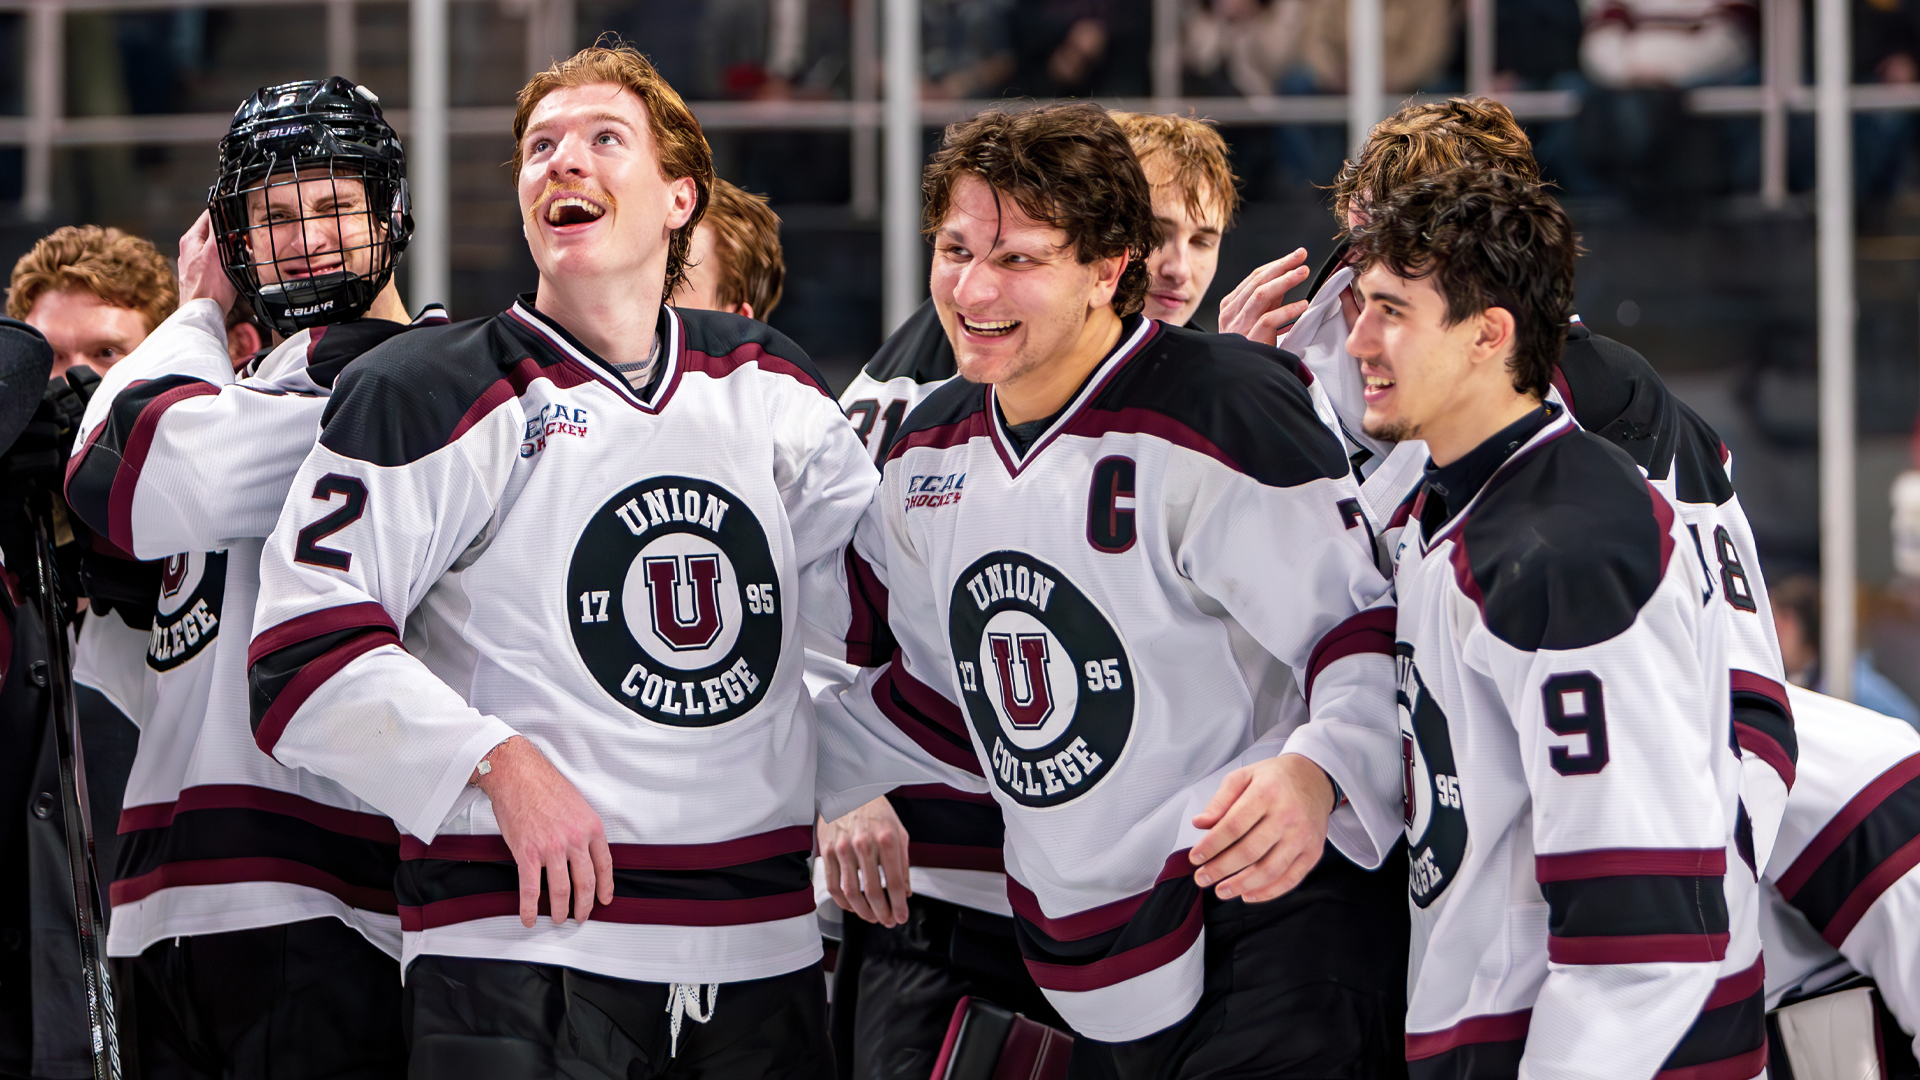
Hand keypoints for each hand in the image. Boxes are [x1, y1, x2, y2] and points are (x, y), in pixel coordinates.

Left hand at [178, 210, 237, 313]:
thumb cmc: (209, 286)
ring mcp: (195, 264)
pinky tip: (235, 270)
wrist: (203, 313)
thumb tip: (219, 206)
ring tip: (242, 257)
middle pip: (214, 233)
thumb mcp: (216, 250)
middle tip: (245, 240)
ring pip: (217, 249)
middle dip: (231, 235)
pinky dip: (228, 263)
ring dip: (232, 250)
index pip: (209, 215)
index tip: (239, 215)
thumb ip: (217, 227)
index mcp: (191, 239)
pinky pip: (217, 263)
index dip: (226, 213)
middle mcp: (190, 250)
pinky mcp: (202, 277)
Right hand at [473, 736, 614, 927]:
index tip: (604, 899)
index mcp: (591, 827)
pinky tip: (529, 918)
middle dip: (584, 905)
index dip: (605, 887)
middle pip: (585, 882)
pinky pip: (530, 889)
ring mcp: (551, 849)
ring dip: (560, 910)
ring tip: (559, 919)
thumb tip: (586, 852)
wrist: (518, 775)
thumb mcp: (578, 805)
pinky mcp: (527, 854)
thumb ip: (584, 829)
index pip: (605, 865)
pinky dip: (529, 908)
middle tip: (581, 917)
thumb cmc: (545, 785)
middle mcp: (575, 840)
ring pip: (561, 890)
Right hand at [819, 797, 911, 926]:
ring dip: (862, 912)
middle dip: (882, 913)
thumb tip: (905, 891)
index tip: (900, 916)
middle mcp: (864, 844)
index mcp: (886, 839)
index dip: (899, 905)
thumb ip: (903, 863)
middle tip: (887, 921)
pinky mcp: (827, 850)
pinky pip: (833, 884)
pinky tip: (851, 906)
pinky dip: (842, 902)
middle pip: (873, 891)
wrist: (849, 789)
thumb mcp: (899, 831)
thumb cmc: (875, 809)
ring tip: (871, 917)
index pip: (895, 882)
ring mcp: (843, 848)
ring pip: (851, 892)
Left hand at [1189, 753, 1334, 902]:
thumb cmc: (1274, 779)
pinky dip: (1269, 892)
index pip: (1233, 826)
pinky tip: (1249, 895)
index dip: (1211, 845)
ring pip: (1270, 869)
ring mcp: (1303, 835)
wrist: (1314, 778)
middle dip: (1221, 869)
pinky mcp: (1313, 851)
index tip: (1195, 857)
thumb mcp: (1243, 777)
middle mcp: (1288, 814)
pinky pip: (1291, 878)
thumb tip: (1200, 823)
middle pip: (1250, 851)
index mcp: (1267, 793)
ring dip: (1242, 885)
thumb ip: (1220, 801)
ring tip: (1222, 891)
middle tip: (1202, 878)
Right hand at [1218, 248, 1311, 343]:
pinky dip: (1288, 310)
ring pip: (1261, 295)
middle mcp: (1232, 313)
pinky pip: (1269, 320)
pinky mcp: (1249, 340)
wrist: (1239, 379)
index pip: (1254, 278)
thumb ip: (1266, 302)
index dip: (1276, 264)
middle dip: (1282, 266)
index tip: (1295, 256)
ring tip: (1303, 273)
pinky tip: (1303, 305)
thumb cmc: (1248, 350)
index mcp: (1231, 306)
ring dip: (1285, 281)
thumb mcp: (1254, 320)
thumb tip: (1283, 279)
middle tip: (1302, 257)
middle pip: (1257, 281)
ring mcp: (1238, 326)